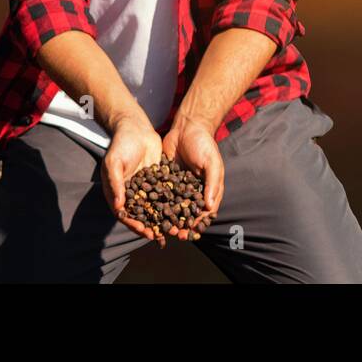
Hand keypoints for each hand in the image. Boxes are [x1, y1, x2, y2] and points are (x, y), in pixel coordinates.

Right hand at [102, 113, 167, 247]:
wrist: (135, 127)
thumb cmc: (120, 145)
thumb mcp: (114, 164)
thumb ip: (116, 185)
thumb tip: (119, 207)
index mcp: (118, 193)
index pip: (126, 214)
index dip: (136, 225)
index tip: (147, 233)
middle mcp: (132, 193)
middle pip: (142, 214)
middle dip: (153, 226)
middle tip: (165, 236)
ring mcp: (146, 187)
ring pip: (155, 206)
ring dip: (164, 217)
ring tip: (177, 227)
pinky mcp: (158, 179)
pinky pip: (165, 193)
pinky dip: (173, 201)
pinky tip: (184, 208)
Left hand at [162, 117, 223, 240]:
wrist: (187, 127)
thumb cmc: (204, 144)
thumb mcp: (212, 163)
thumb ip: (212, 183)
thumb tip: (210, 207)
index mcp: (207, 189)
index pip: (204, 211)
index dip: (198, 222)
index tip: (192, 232)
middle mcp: (192, 190)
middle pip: (187, 212)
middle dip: (182, 224)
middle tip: (175, 234)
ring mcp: (178, 185)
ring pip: (172, 206)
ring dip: (168, 218)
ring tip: (161, 227)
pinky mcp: (165, 179)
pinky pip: (160, 194)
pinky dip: (156, 203)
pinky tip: (148, 211)